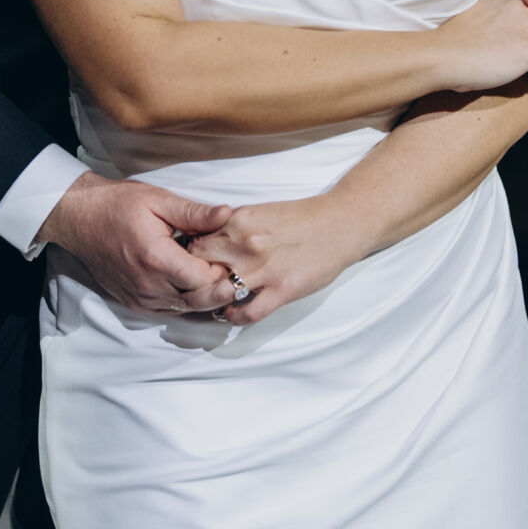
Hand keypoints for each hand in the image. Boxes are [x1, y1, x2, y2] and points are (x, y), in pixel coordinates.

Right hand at [38, 172, 237, 312]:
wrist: (79, 218)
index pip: (204, 278)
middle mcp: (149, 285)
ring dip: (203, 298)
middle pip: (198, 301)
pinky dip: (184, 302)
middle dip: (220, 290)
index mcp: (157, 258)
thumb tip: (226, 213)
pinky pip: (168, 310)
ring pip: (185, 310)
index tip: (232, 258)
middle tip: (236, 276)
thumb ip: (194, 213)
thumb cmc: (118, 204)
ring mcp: (140, 298)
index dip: (222, 270)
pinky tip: (192, 286)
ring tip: (218, 280)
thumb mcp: (158, 199)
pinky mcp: (134, 302)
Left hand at [199, 195, 356, 326]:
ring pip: (218, 291)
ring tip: (212, 300)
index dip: (188, 253)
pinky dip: (234, 316)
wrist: (340, 224)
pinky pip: (247, 313)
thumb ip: (233, 225)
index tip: (187, 262)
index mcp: (238, 220)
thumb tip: (207, 238)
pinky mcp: (282, 290)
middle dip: (194, 276)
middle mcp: (245, 243)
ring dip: (212, 299)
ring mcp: (263, 269)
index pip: (195, 240)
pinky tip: (232, 312)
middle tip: (196, 284)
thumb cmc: (301, 218)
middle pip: (199, 265)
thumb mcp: (260, 212)